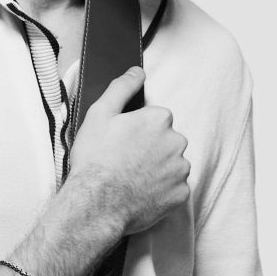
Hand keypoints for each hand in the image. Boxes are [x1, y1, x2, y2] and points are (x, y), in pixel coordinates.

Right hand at [67, 67, 190, 237]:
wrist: (97, 205)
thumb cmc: (95, 160)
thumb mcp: (100, 114)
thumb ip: (122, 87)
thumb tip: (137, 71)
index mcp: (159, 119)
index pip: (157, 120)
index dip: (138, 132)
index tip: (124, 144)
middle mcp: (176, 142)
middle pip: (167, 142)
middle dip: (152, 150)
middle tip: (127, 163)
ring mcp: (180, 170)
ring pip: (173, 166)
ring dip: (158, 171)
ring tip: (133, 180)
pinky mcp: (180, 195)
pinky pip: (175, 190)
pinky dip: (162, 192)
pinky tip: (142, 194)